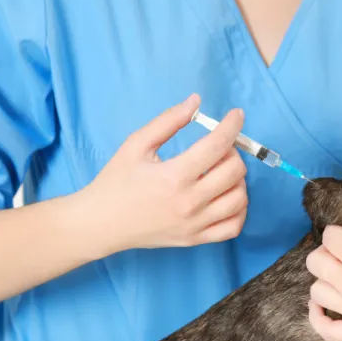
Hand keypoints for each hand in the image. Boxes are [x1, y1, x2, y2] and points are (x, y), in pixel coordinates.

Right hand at [78, 93, 247, 255]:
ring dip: (238, 179)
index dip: (232, 126)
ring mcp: (195, 224)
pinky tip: (226, 196)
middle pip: (234, 171)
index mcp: (174, 176)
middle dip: (232, 152)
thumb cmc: (116, 181)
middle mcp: (190, 202)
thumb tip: (196, 101)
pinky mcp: (196, 239)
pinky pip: (234, 226)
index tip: (237, 115)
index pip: (217, 146)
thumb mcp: (136, 144)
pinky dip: (239, 209)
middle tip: (218, 148)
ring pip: (240, 198)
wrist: (101, 223)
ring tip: (220, 172)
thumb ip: (168, 121)